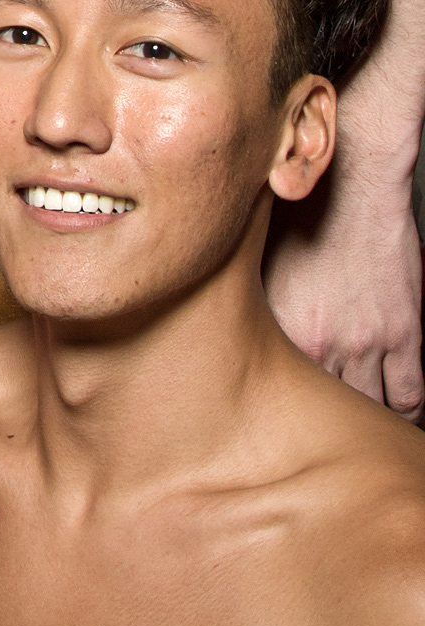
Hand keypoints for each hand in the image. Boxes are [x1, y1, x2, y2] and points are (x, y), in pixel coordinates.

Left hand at [266, 145, 424, 418]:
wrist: (354, 186)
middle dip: (314, 425)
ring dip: (362, 423)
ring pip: (367, 406)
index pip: (268, 390)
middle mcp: (320, 342)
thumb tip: (220, 335)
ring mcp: (365, 342)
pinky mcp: (403, 334)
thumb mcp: (259, 266)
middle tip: (307, 438)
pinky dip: (405, 412)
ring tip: (356, 436)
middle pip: (318, 407)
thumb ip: (246, 306)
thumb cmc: (303, 217)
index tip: (261, 422)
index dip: (266, 411)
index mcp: (278, 329)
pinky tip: (398, 418)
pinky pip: (409, 393)